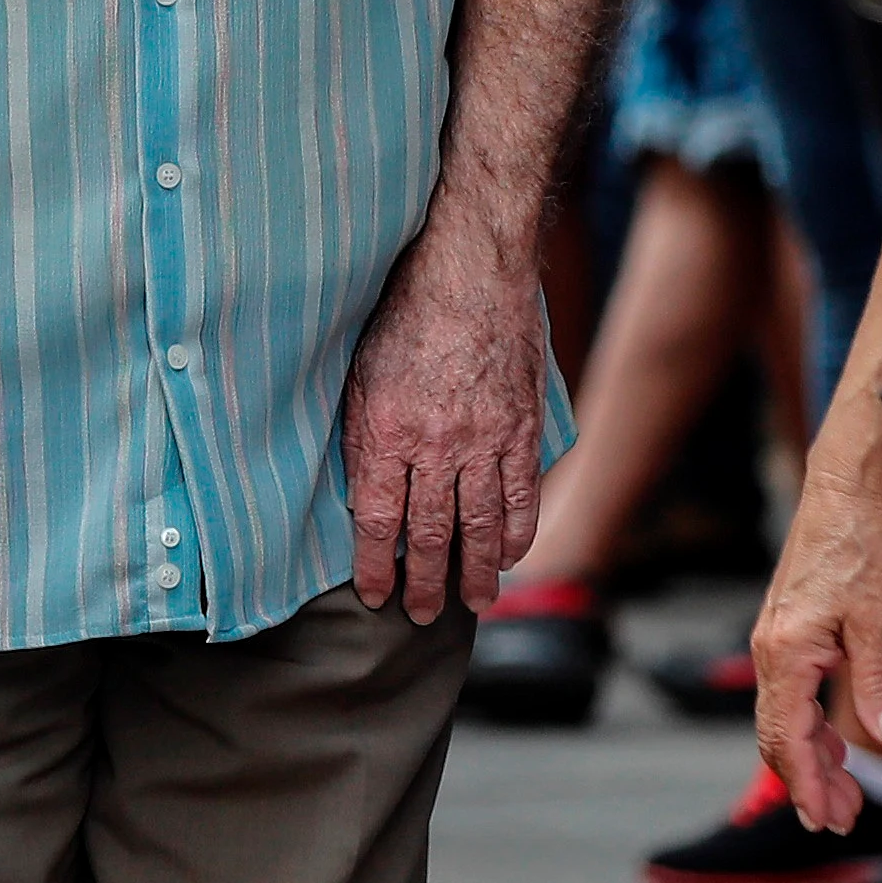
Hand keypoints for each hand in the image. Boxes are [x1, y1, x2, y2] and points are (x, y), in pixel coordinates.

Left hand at [339, 227, 546, 622]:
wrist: (470, 268)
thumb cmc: (404, 313)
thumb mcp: (359, 374)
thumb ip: (362, 437)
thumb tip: (363, 496)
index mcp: (387, 431)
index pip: (379, 520)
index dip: (376, 566)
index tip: (374, 596)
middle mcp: (438, 444)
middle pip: (431, 533)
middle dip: (426, 582)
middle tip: (422, 615)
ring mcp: (486, 438)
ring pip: (482, 524)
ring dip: (478, 571)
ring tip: (474, 602)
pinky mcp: (522, 427)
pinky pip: (522, 493)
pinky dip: (518, 531)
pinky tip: (512, 555)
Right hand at [751, 470, 881, 834]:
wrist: (842, 492)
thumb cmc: (859, 545)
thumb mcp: (876, 617)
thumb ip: (877, 680)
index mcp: (787, 654)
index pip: (787, 738)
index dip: (805, 785)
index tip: (823, 820)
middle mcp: (771, 654)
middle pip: (778, 738)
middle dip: (808, 783)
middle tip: (841, 821)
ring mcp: (776, 645)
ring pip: (783, 721)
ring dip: (811, 760)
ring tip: (846, 795)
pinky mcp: (788, 636)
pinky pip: (792, 698)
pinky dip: (812, 729)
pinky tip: (840, 745)